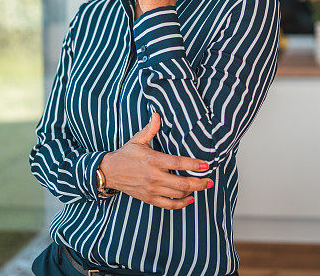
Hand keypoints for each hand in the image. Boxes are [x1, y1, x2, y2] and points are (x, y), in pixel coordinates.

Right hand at [98, 112, 213, 209]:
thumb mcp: (138, 139)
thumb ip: (151, 128)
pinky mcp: (149, 198)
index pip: (178, 163)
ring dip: (193, 192)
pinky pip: (169, 205)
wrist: (110, 172)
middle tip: (209, 180)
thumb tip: (157, 114)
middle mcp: (154, 176)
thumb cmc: (126, 154)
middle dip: (199, 183)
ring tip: (202, 186)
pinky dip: (181, 204)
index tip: (206, 165)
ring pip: (178, 194)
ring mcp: (152, 189)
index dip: (194, 165)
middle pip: (182, 183)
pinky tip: (189, 199)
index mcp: (153, 160)